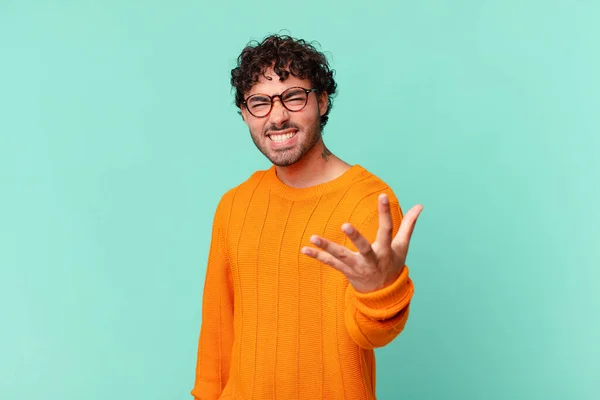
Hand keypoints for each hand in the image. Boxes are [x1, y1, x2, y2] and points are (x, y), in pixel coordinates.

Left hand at [301, 193, 422, 292]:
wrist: (384, 296)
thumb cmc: (393, 265)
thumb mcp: (402, 247)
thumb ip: (409, 225)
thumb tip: (420, 205)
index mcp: (386, 250)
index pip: (387, 229)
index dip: (385, 213)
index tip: (383, 196)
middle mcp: (372, 260)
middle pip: (364, 248)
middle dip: (355, 237)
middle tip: (345, 225)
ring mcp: (358, 267)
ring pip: (341, 257)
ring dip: (327, 247)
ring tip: (313, 237)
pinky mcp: (346, 272)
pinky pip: (330, 264)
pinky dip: (317, 257)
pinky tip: (304, 249)